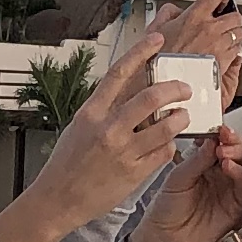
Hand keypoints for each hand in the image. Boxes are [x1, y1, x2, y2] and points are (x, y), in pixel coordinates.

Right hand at [19, 0, 225, 233]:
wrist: (56, 200)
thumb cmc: (66, 165)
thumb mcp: (79, 128)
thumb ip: (104, 110)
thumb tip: (130, 93)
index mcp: (91, 113)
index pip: (119, 73)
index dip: (141, 52)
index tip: (157, 40)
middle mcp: (107, 129)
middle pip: (151, 97)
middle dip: (175, 88)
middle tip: (184, 88)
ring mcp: (122, 151)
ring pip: (165, 126)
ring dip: (180, 118)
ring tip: (182, 116)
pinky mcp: (134, 173)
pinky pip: (163, 152)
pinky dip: (170, 145)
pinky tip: (167, 144)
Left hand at [131, 126, 241, 241]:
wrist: (164, 239)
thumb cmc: (166, 209)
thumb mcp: (177, 178)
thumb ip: (196, 159)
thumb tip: (212, 139)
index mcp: (205, 161)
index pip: (221, 140)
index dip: (224, 131)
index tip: (220, 125)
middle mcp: (221, 172)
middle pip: (239, 150)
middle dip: (235, 140)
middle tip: (225, 137)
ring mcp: (231, 188)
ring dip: (240, 154)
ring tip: (225, 152)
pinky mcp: (237, 205)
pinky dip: (240, 174)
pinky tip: (230, 166)